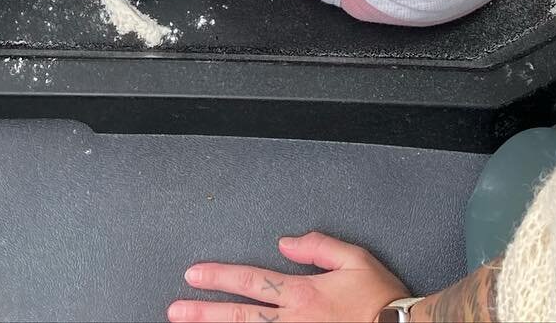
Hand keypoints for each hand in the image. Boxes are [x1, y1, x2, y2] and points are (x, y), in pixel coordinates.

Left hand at [170, 234, 409, 322]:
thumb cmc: (380, 299)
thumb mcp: (353, 258)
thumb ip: (317, 246)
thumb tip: (286, 242)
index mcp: (302, 293)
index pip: (250, 281)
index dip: (219, 277)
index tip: (194, 275)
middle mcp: (293, 321)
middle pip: (239, 316)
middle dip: (204, 312)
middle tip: (175, 310)